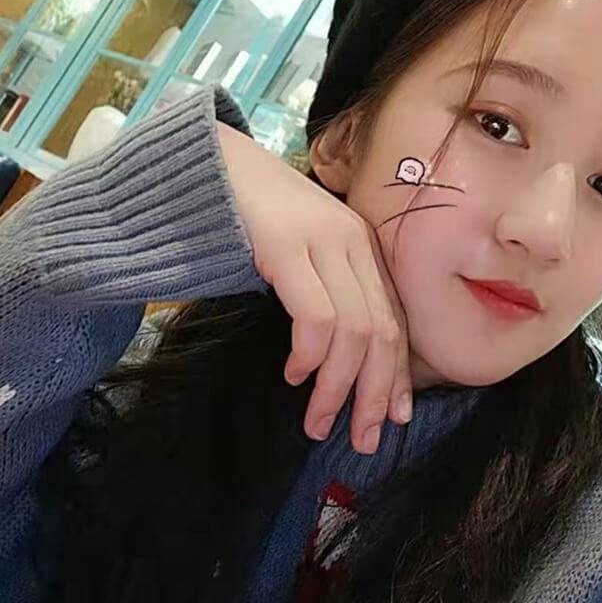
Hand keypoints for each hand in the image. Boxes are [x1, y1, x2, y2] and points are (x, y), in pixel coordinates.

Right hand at [216, 122, 411, 454]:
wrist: (204, 163)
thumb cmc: (249, 219)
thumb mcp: (302, 258)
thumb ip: (327, 295)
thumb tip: (339, 364)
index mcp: (362, 247)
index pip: (395, 321)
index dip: (397, 376)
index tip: (394, 419)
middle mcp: (353, 242)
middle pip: (382, 332)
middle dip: (376, 394)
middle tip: (363, 439)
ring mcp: (322, 240)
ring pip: (354, 332)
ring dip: (338, 388)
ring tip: (318, 421)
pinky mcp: (288, 245)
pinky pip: (316, 315)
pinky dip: (311, 355)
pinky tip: (295, 374)